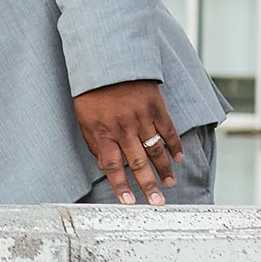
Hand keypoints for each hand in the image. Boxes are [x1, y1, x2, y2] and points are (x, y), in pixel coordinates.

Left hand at [73, 79, 182, 205]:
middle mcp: (123, 127)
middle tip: (156, 203)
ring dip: (163, 169)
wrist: (107, 59)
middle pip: (138, 162)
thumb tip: (103, 164)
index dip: (120, 185)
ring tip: (168, 184)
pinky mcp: (155, 106)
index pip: (113, 165)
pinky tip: (177, 159)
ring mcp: (141, 117)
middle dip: (148, 185)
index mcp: (103, 131)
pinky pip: (168, 130)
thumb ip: (93, 142)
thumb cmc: (92, 90)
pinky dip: (174, 146)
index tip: (128, 202)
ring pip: (155, 149)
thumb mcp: (83, 117)